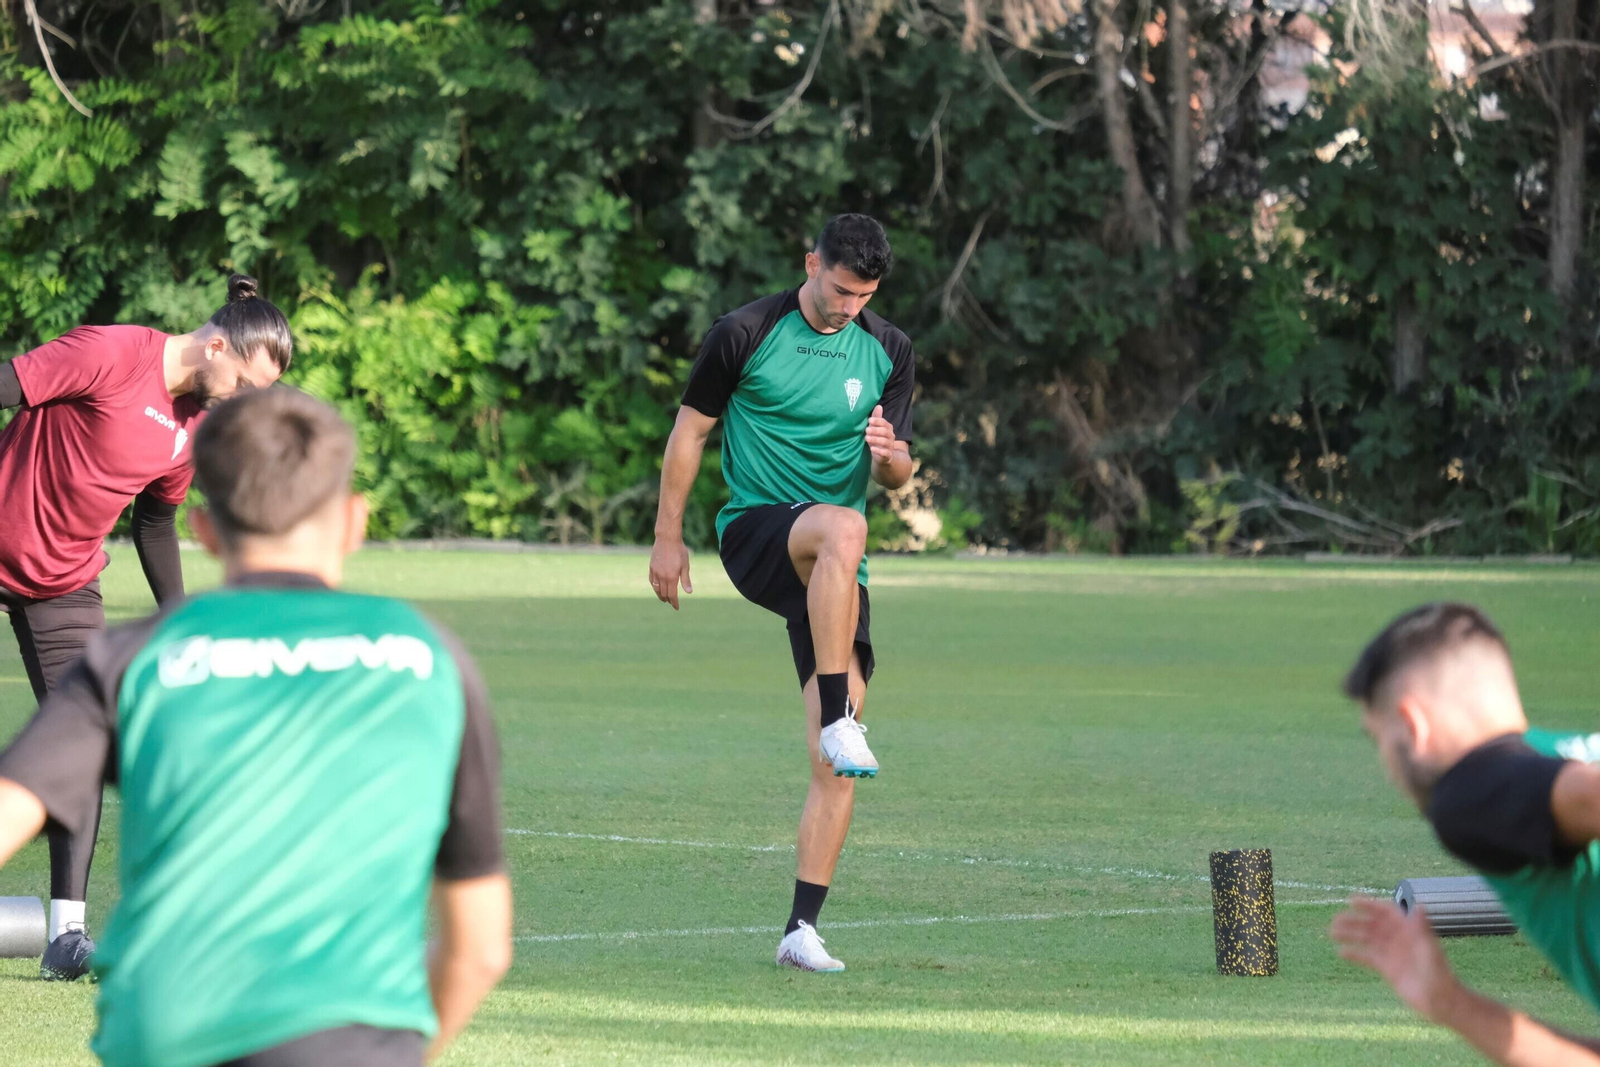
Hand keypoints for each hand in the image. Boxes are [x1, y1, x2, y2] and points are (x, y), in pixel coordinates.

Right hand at [647, 536, 692, 609]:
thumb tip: (689, 592)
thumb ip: (686, 580)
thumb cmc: (679, 551)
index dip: (674, 602)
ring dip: (660, 595)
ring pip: (656, 589)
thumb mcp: (685, 565)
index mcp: (672, 577)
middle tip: (672, 603)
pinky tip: (657, 588)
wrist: (667, 539)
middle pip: (664, 593)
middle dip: (668, 600)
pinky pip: (651, 581)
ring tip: (664, 599)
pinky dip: (655, 587)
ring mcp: (655, 572)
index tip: (676, 607)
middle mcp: (662, 577)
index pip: (672, 595)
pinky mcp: (651, 568)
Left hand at [865, 405, 897, 462]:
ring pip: (885, 442)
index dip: (877, 421)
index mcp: (888, 428)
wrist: (884, 456)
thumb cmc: (877, 439)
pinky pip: (885, 453)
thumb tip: (879, 406)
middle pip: (885, 432)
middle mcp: (891, 436)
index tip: (869, 420)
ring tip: (866, 438)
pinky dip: (879, 450)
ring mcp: (890, 446)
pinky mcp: (888, 455)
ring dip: (876, 439)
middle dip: (876, 430)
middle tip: (866, 430)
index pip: (884, 423)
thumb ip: (877, 418)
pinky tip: (872, 449)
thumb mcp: (876, 428)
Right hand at [1331, 897, 1461, 1023]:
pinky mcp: (1387, 968)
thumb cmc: (1439, 974)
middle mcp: (1398, 938)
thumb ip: (1422, 929)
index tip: (1352, 901)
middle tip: (1335, 920)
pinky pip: (1367, 957)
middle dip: (1354, 920)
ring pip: (1367, 939)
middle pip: (1373, 924)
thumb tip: (1419, 905)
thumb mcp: (1430, 950)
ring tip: (1332, 932)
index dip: (1370, 905)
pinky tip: (1340, 952)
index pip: (1387, 912)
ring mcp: (1392, 953)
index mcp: (1409, 930)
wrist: (1440, 1001)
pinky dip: (1354, 954)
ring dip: (1350, 934)